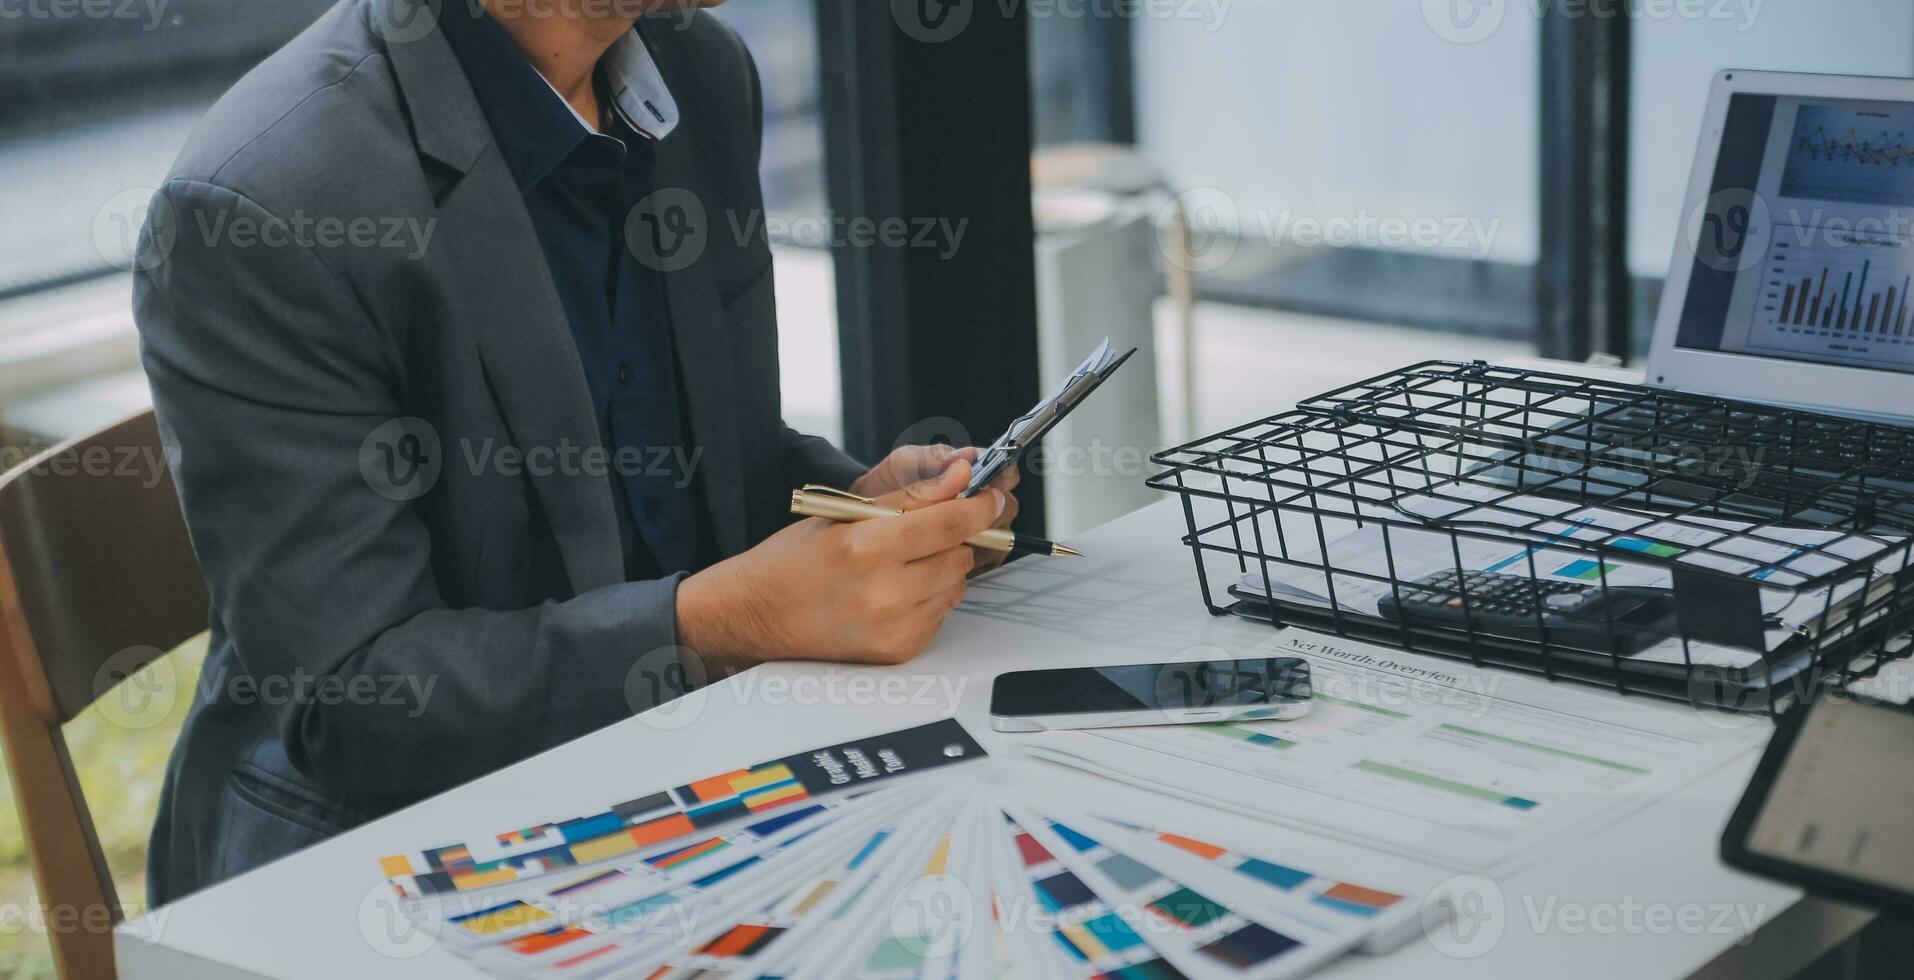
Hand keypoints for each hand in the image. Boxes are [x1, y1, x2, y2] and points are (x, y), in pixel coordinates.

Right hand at [676, 459, 1005, 671]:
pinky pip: (940, 614)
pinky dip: (929, 598)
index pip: (950, 523)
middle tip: (927, 531)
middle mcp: (883, 592)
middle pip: (959, 555)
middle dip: (954, 537)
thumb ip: (911, 496)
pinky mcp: (899, 650)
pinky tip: (894, 591)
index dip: (979, 506)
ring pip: (955, 585)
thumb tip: (961, 477)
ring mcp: (893, 627)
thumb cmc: (794, 561)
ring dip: (942, 568)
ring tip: (901, 564)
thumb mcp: (847, 514)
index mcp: (867, 548)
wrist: (758, 614)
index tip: (989, 496)